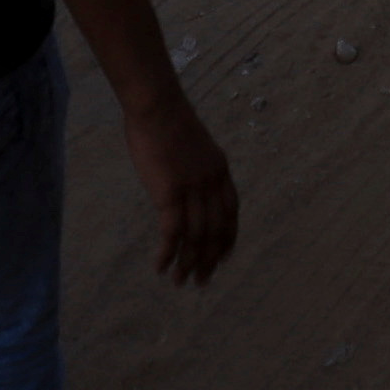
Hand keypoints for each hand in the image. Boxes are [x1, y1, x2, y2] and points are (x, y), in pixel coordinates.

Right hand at [122, 86, 239, 284]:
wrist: (157, 107)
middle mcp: (212, 182)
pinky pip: (172, 232)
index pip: (231, 213)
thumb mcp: (194, 145)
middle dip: (209, 259)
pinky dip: (168, 253)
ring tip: (181, 282)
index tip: (222, 258)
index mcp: (220, 170)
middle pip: (215, 230)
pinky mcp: (170, 192)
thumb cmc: (168, 121)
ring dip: (188, 263)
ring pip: (195, 236)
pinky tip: (161, 267)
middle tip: (202, 281)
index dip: (227, 238)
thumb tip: (188, 183)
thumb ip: (196, 167)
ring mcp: (193, 188)